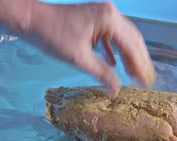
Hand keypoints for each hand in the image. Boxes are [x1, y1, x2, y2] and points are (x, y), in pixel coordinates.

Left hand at [26, 2, 154, 96]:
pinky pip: (111, 36)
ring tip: (133, 74)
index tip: (145, 83)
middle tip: (145, 81)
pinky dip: (115, 50)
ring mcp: (103, 15)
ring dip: (129, 56)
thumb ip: (101, 74)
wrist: (31, 19)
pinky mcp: (94, 19)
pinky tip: (115, 64)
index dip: (139, 66)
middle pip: (132, 39)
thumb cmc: (52, 36)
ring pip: (124, 37)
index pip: (131, 46)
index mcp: (109, 19)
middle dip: (139, 60)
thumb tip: (116, 91)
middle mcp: (110, 14)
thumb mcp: (79, 58)